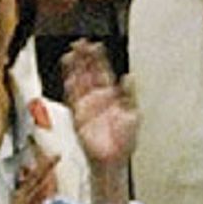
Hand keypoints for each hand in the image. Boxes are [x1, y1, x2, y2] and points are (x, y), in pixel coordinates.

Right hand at [62, 40, 139, 170]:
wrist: (113, 160)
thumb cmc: (124, 141)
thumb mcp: (133, 115)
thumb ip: (130, 95)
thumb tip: (130, 76)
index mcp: (112, 94)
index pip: (103, 70)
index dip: (98, 58)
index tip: (94, 45)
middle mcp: (97, 97)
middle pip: (88, 72)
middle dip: (83, 57)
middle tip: (79, 43)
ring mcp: (87, 105)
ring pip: (78, 81)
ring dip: (73, 68)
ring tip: (70, 55)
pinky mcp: (78, 116)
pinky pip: (72, 99)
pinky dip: (70, 88)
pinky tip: (69, 77)